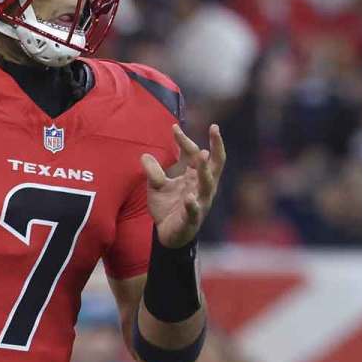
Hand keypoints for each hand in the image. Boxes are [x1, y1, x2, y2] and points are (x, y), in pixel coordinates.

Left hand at [140, 123, 226, 248]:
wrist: (167, 235)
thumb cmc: (168, 207)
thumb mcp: (156, 186)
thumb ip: (153, 171)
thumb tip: (144, 155)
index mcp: (195, 176)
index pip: (193, 153)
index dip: (184, 140)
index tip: (173, 127)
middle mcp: (202, 186)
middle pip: (215, 164)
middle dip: (216, 146)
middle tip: (215, 129)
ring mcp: (200, 202)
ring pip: (208, 184)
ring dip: (205, 170)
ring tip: (201, 154)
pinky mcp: (192, 219)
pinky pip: (194, 210)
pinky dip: (193, 204)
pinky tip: (189, 198)